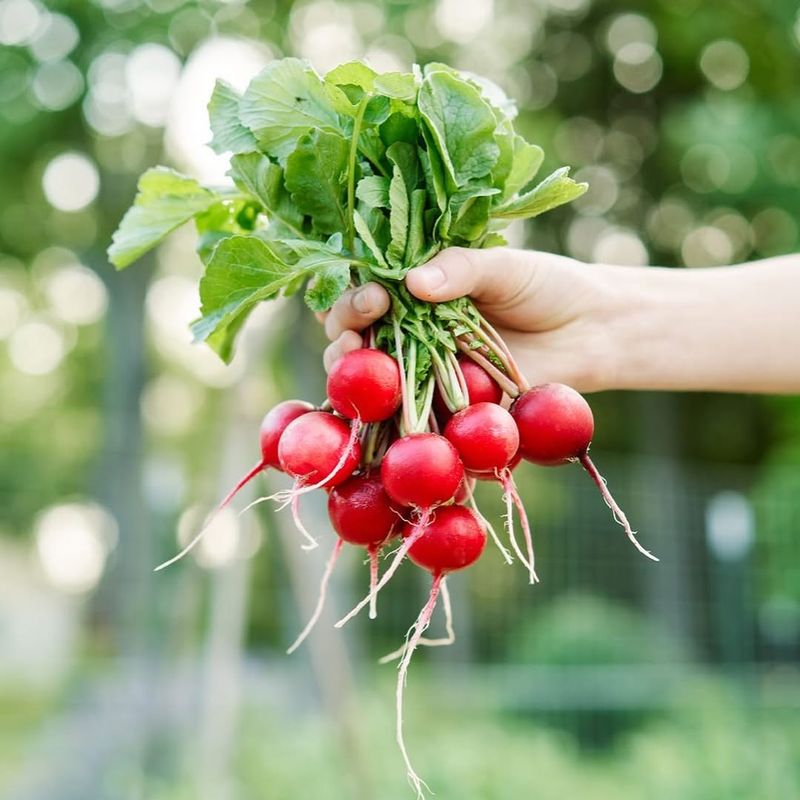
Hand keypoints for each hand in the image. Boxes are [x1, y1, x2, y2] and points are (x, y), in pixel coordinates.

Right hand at [320, 247, 628, 392]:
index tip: (373, 296)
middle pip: (355, 339)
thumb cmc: (546, 286)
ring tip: (358, 375)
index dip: (354, 298)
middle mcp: (410, 332)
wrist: (590, 331)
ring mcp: (425, 372)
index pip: (364, 294)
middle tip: (351, 337)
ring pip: (373, 382)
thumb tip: (412, 282)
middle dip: (344, 337)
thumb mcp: (503, 267)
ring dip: (355, 382)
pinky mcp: (446, 408)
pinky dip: (391, 423)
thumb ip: (461, 269)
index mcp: (415, 291)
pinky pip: (411, 418)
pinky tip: (380, 420)